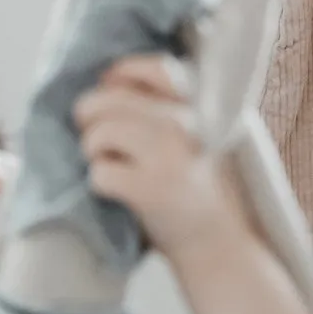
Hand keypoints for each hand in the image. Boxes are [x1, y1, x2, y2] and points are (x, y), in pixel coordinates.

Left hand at [75, 55, 247, 263]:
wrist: (222, 245)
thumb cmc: (202, 187)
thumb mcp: (201, 132)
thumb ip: (166, 104)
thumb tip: (107, 79)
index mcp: (200, 103)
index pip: (153, 68)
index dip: (120, 76)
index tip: (110, 90)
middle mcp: (185, 121)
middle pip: (111, 98)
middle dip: (91, 117)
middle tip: (96, 138)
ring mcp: (168, 154)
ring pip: (100, 132)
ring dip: (93, 150)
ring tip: (106, 163)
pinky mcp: (151, 189)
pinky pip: (100, 172)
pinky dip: (99, 182)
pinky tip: (114, 190)